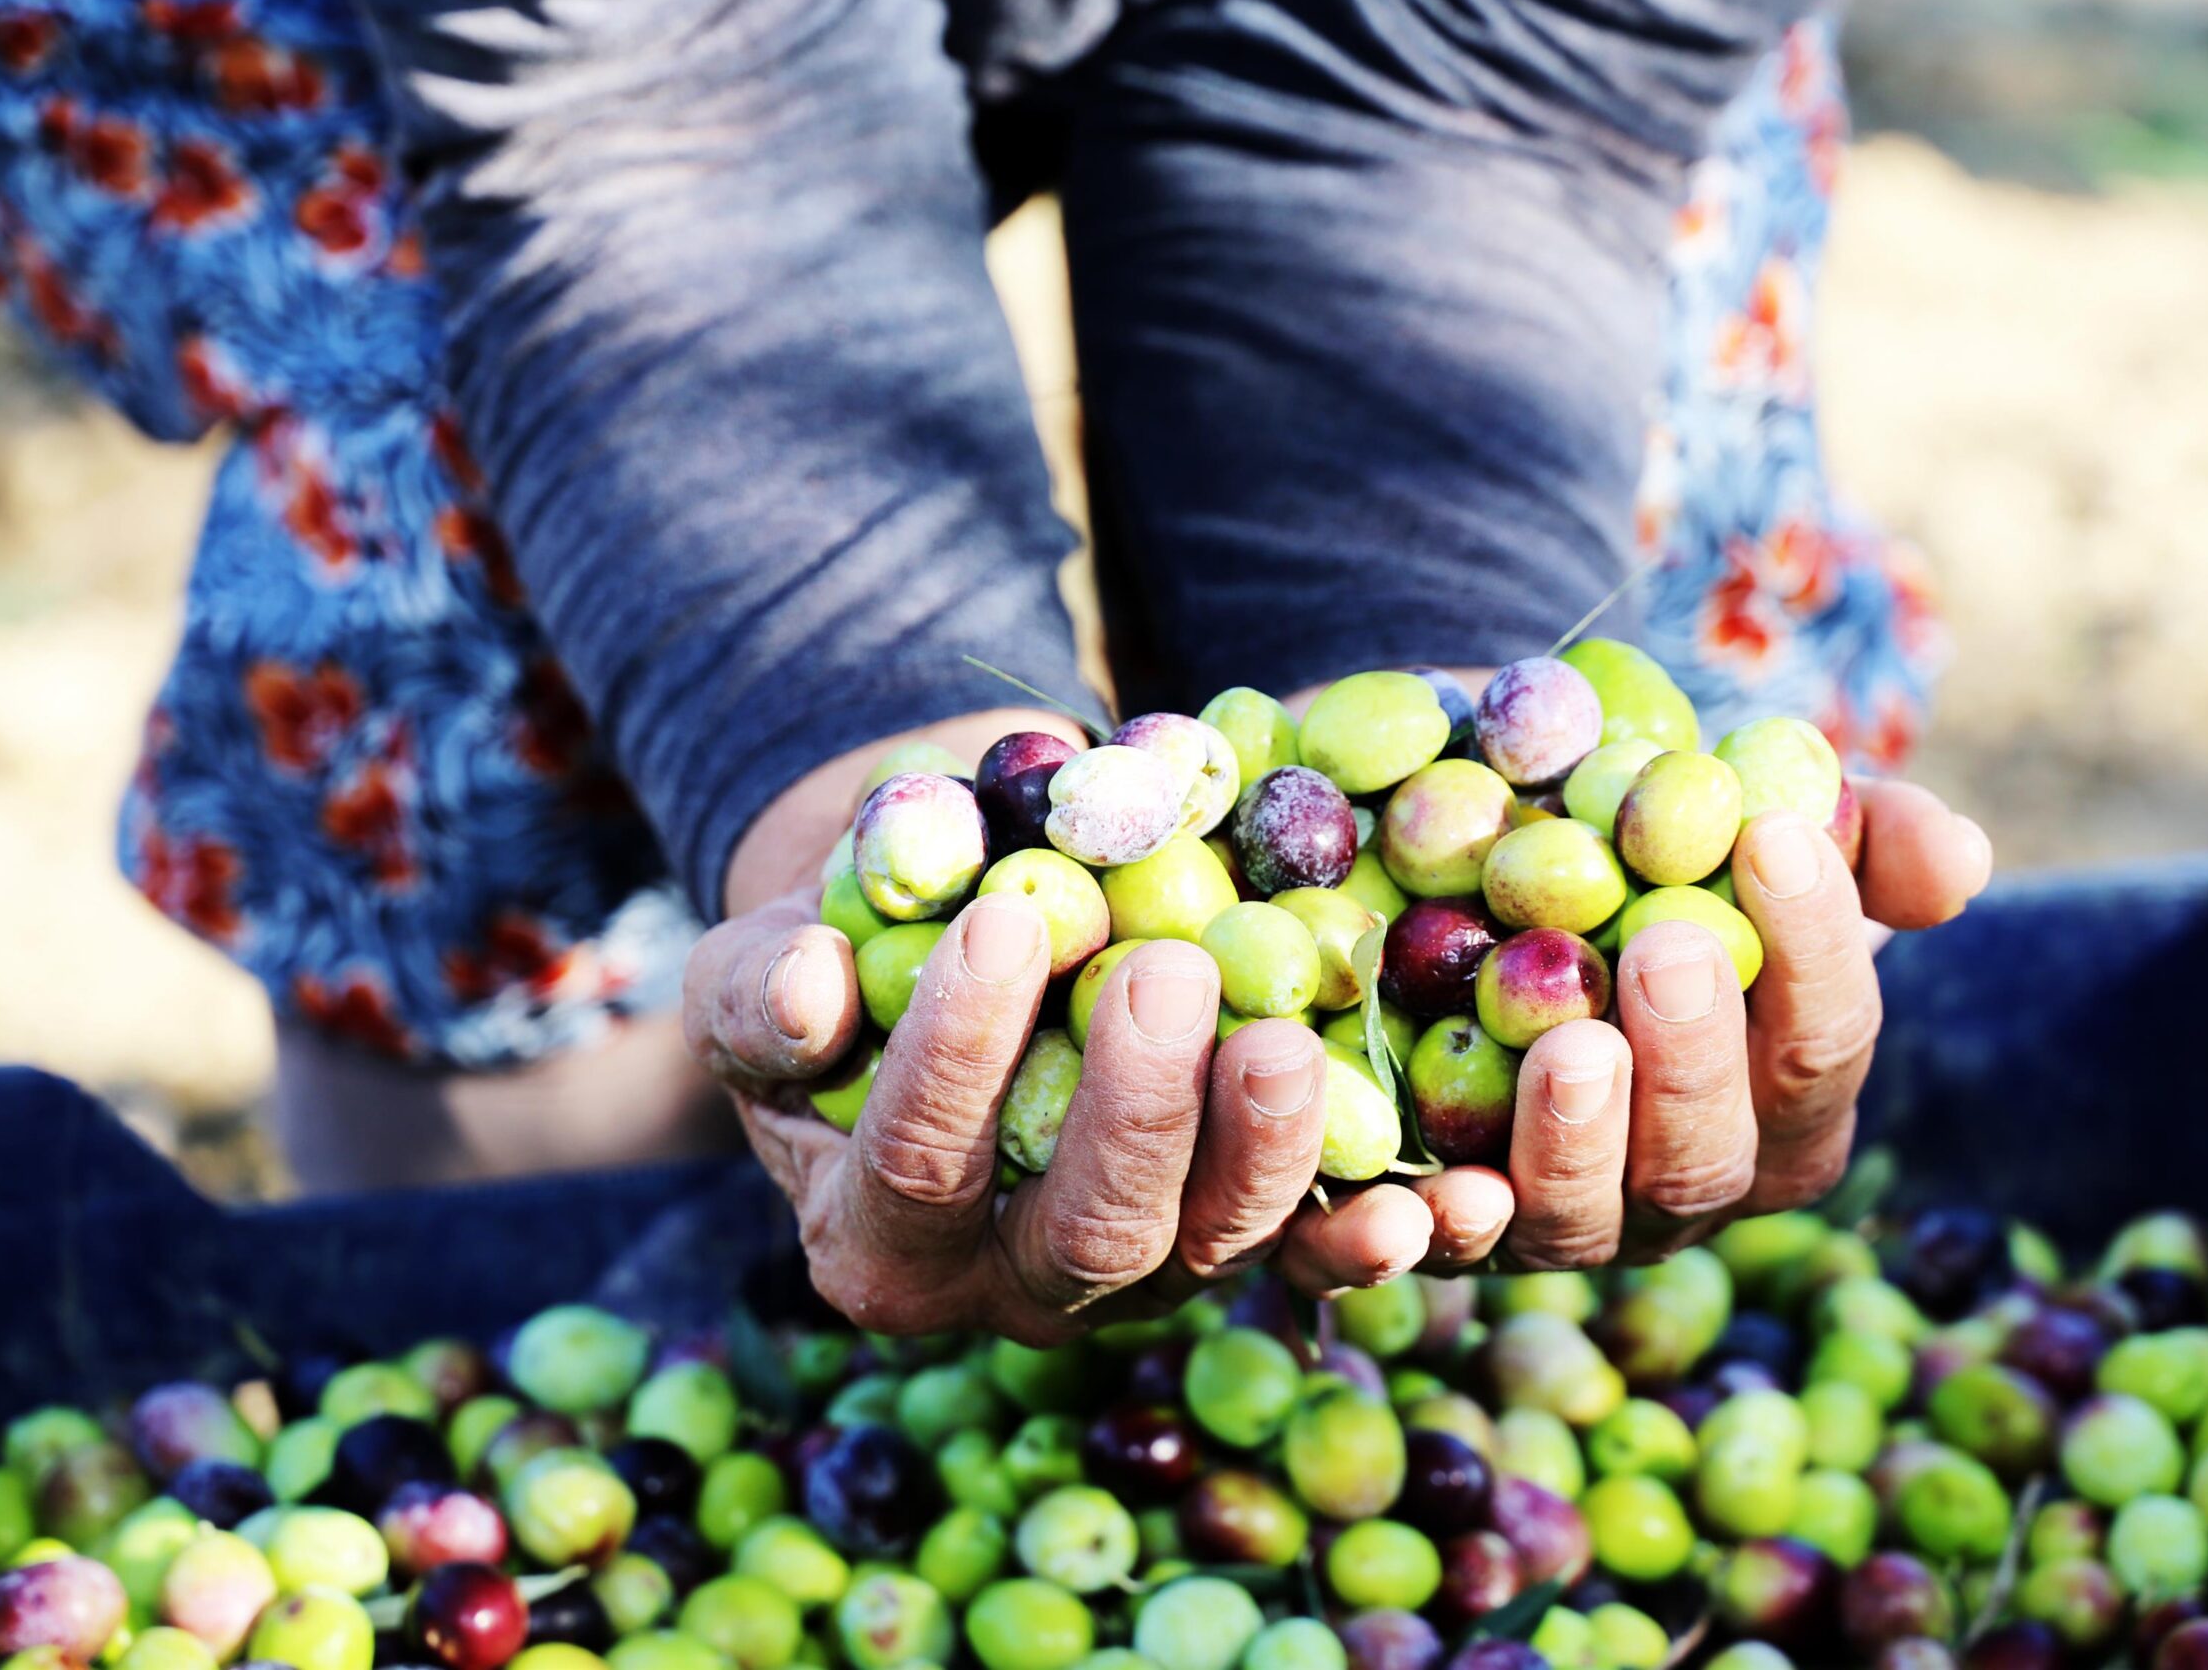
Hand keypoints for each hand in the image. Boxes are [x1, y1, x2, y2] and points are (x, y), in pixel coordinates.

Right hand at [684, 713, 1358, 1339]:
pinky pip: (1321, 1249)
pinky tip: (1447, 1197)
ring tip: (1281, 1036)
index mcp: (878, 1235)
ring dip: (1264, 1152)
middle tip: (1165, 974)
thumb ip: (761, 985)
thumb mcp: (764, 955)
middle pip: (1086, 1236)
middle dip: (1131, 1114)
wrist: (959, 934)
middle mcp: (1014, 1284)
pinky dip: (1382, 1230)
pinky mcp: (1246, 1233)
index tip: (1009, 922)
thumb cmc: (841, 946)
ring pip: (1215, 1248)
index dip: (957, 1054)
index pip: (913, 1162)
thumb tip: (801, 986)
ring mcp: (1146, 1271)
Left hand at [1408, 775, 1992, 1273]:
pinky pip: (1449, 1253)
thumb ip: (1861, 840)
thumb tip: (1958, 857)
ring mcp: (1571, 1224)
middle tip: (1668, 947)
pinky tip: (1444, 1192)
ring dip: (1582, 1139)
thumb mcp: (1748, 837)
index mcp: (1784, 1107)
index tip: (1772, 836)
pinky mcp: (1452, 1233)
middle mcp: (1687, 1186)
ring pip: (1588, 1218)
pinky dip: (1449, 1228)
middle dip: (1696, 1062)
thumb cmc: (1656, 874)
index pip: (1825, 1045)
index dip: (1814, 949)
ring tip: (1570, 1045)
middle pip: (1710, 1156)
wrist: (1495, 903)